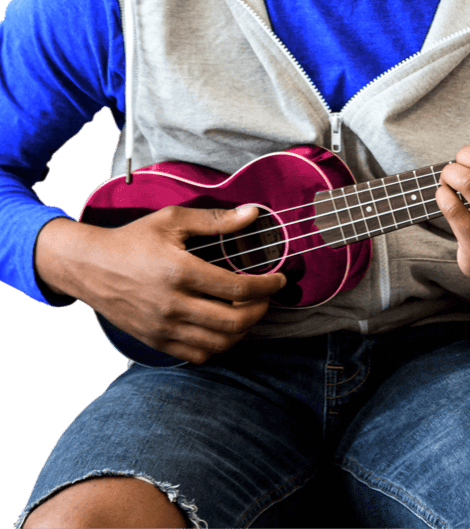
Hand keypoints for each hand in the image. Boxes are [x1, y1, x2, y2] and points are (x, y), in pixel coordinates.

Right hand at [62, 206, 286, 364]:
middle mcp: (172, 305)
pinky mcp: (155, 341)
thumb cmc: (133, 239)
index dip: (266, 286)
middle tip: (267, 297)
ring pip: (218, 343)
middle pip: (233, 321)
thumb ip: (216, 220)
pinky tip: (225, 328)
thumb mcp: (173, 220)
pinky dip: (219, 345)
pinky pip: (197, 355)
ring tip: (250, 312)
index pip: (237, 289)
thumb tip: (253, 214)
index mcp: (180, 272)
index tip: (279, 280)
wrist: (90, 266)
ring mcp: (163, 327)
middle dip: (260, 310)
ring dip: (243, 330)